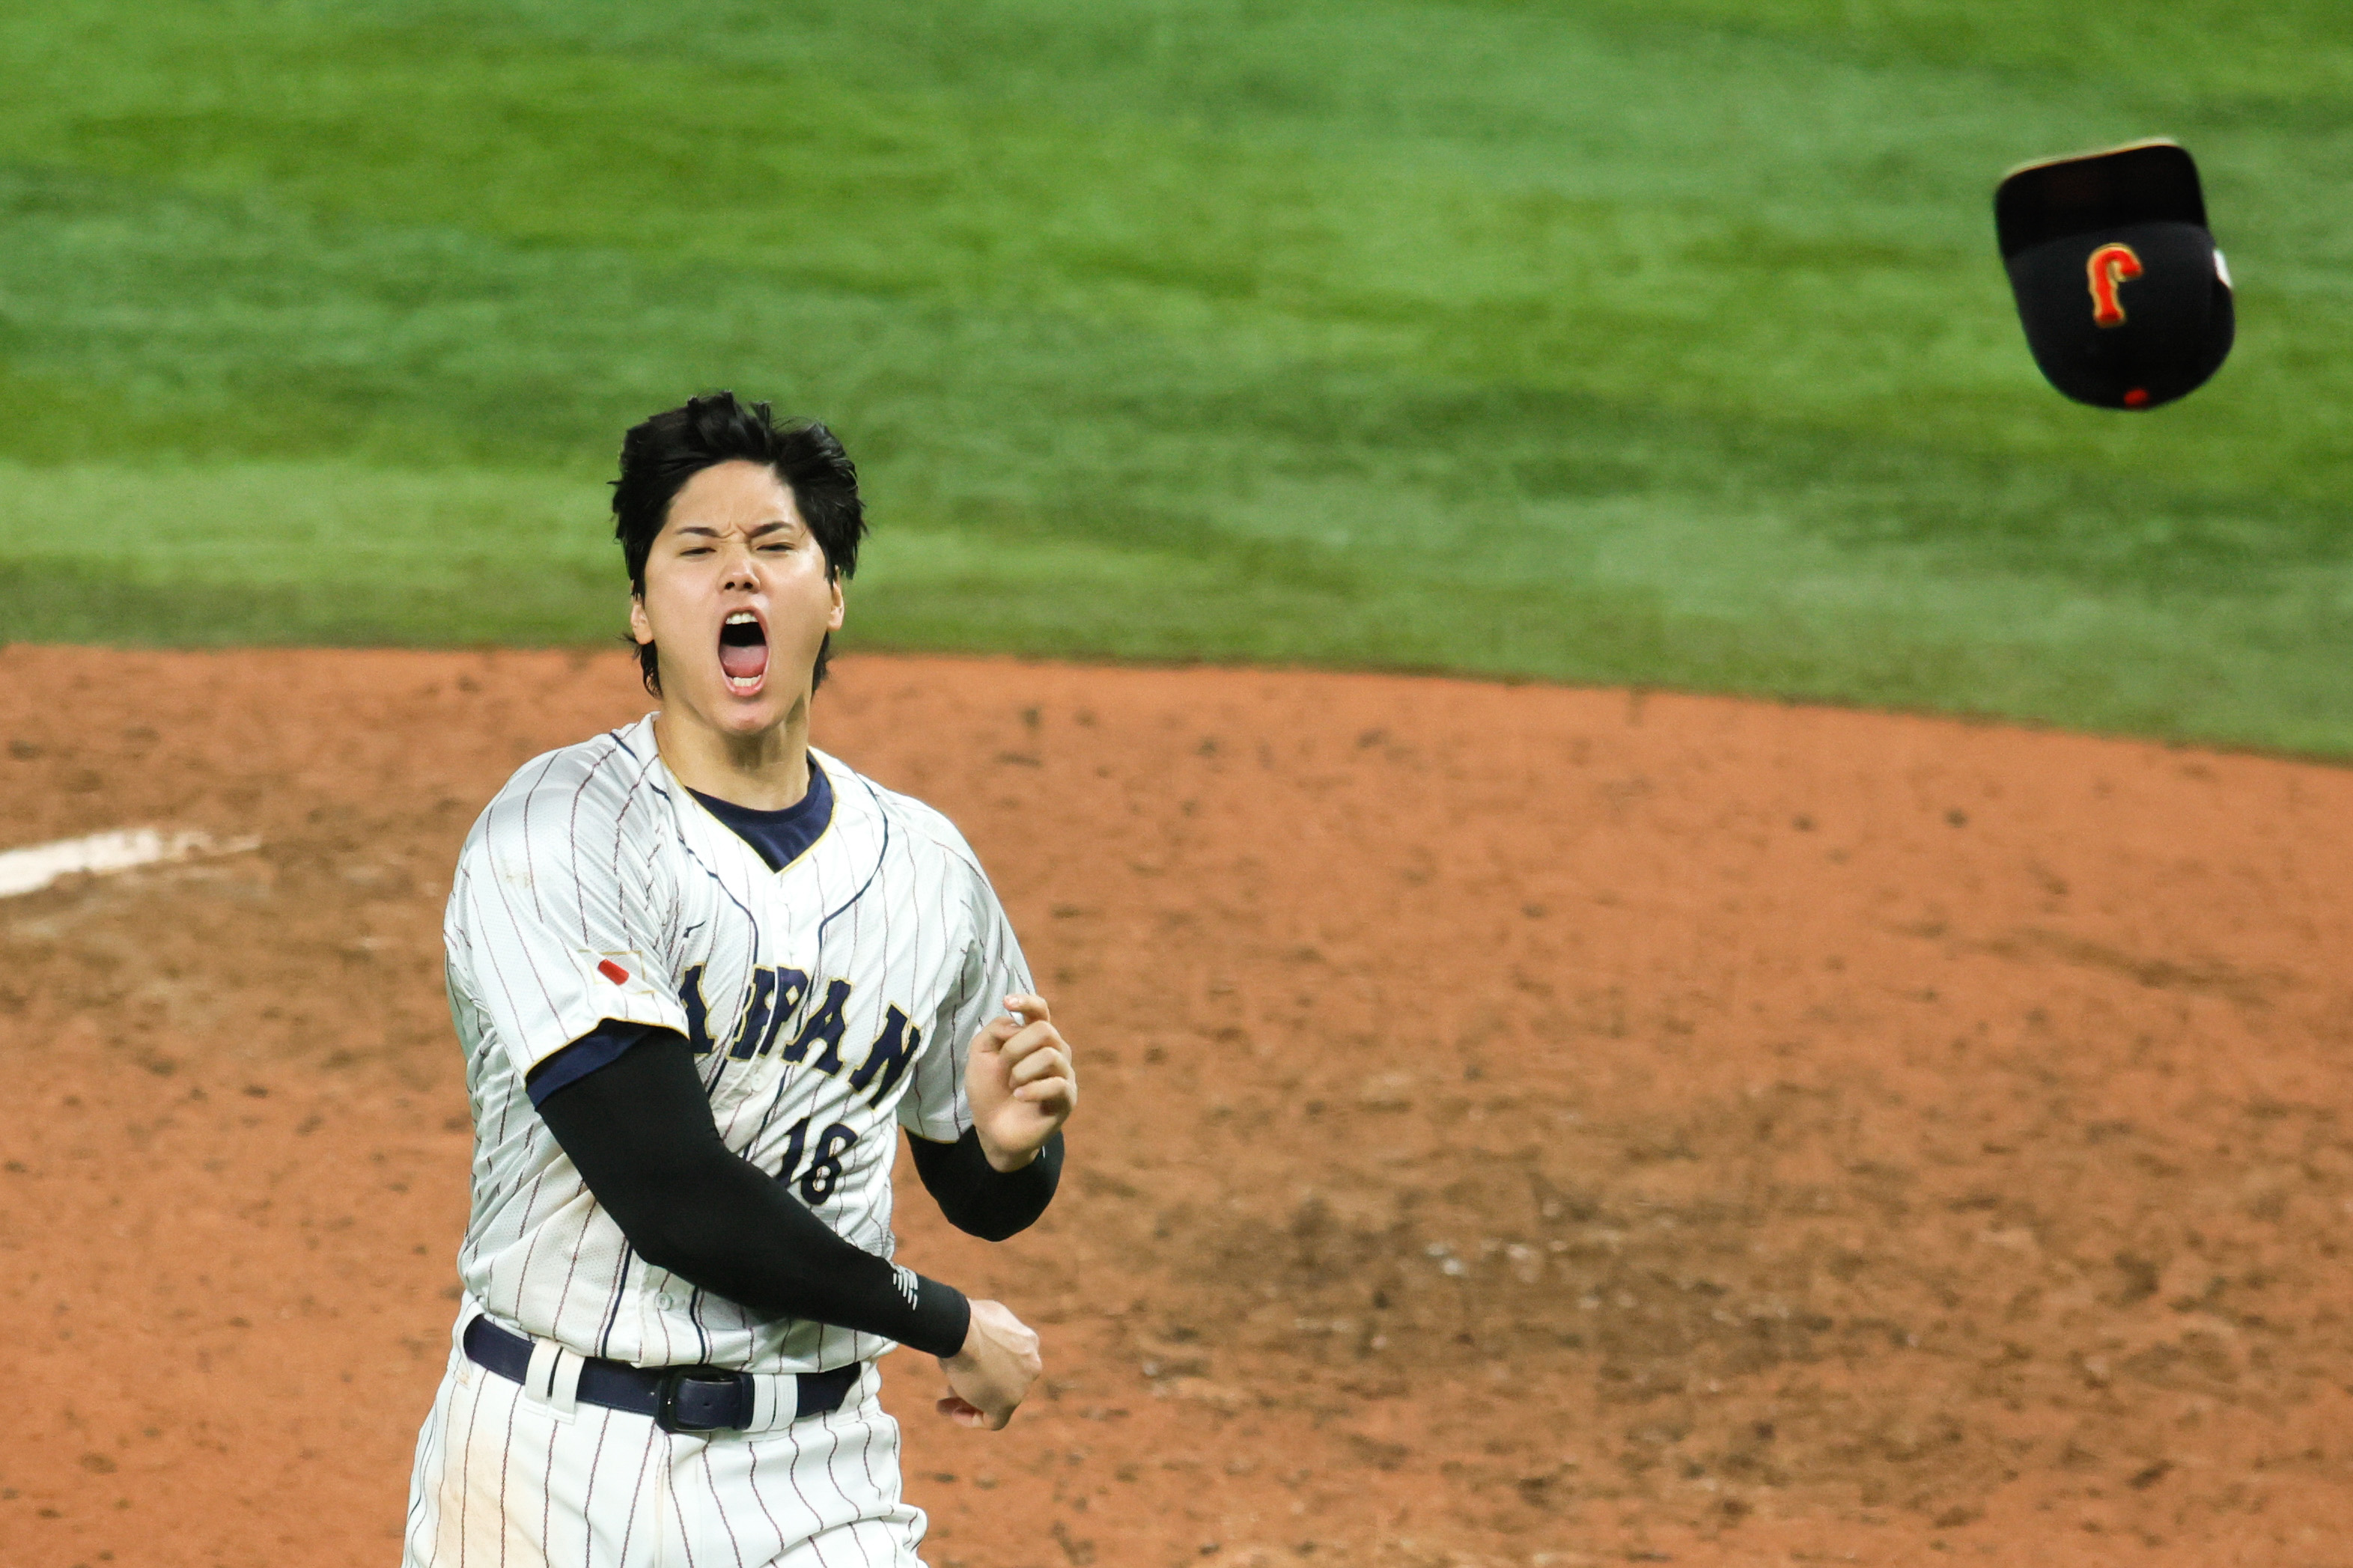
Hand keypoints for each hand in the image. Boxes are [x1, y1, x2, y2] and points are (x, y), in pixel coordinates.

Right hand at [936, 1298, 1041, 1429]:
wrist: (963, 1331)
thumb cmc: (966, 1323)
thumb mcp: (981, 1324)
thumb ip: (986, 1338)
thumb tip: (975, 1340)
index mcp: (1028, 1341)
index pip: (1009, 1361)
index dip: (985, 1367)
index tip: (966, 1369)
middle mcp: (1031, 1363)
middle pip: (1003, 1381)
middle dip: (978, 1385)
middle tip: (951, 1388)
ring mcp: (1023, 1384)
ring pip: (997, 1400)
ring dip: (970, 1402)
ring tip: (944, 1404)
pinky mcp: (1009, 1403)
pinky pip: (994, 1420)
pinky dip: (973, 1419)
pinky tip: (954, 1413)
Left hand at [967, 993, 1076, 1172]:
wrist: (992, 1130)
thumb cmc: (989, 1090)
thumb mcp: (980, 1055)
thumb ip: (994, 1030)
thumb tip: (1016, 1024)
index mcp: (1034, 1038)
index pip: (1040, 1010)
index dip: (1027, 1002)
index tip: (1008, 1002)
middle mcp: (1054, 1051)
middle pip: (1044, 1030)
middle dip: (1016, 1047)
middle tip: (1002, 1066)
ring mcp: (1063, 1075)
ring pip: (1050, 1055)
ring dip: (1022, 1071)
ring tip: (1011, 1086)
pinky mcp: (1067, 1098)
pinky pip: (1057, 1084)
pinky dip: (1032, 1090)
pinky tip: (1019, 1097)